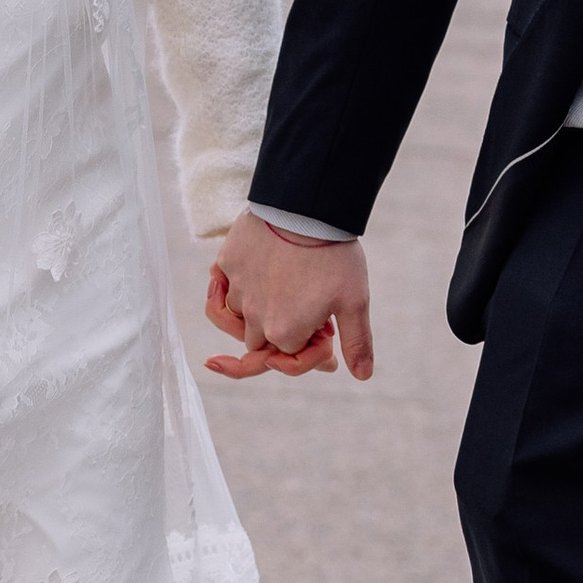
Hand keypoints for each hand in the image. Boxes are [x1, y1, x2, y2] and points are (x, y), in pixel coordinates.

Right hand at [205, 211, 375, 382]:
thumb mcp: (354, 301)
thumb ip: (356, 343)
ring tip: (282, 291)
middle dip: (281, 334)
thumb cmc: (334, 255)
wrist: (306, 206)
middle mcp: (254, 318)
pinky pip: (220, 289)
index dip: (313, 348)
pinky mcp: (225, 264)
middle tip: (307, 310)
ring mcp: (237, 291)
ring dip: (257, 312)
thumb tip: (362, 376)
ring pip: (239, 318)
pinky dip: (229, 291)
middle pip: (261, 343)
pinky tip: (245, 282)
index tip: (327, 332)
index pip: (290, 358)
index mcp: (284, 333)